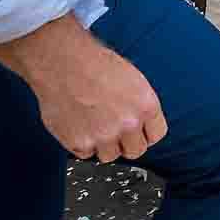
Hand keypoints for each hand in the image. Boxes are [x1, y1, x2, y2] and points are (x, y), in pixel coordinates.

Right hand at [0, 18, 165, 162]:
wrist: (63, 62)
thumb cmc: (95, 63)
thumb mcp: (132, 79)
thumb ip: (138, 106)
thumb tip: (140, 123)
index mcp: (146, 105)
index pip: (156, 135)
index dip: (145, 133)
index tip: (138, 132)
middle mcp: (128, 124)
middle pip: (135, 151)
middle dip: (126, 143)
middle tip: (115, 132)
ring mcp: (103, 136)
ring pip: (110, 156)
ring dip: (103, 145)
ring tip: (93, 125)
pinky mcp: (79, 143)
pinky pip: (85, 154)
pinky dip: (81, 144)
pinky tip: (78, 125)